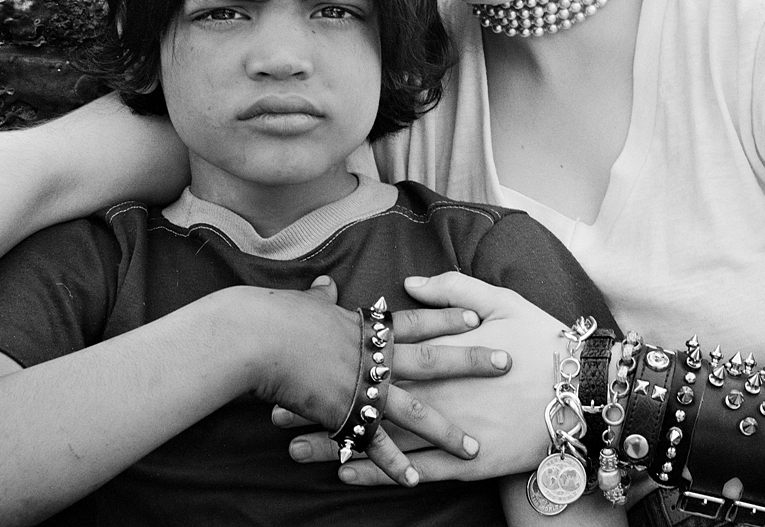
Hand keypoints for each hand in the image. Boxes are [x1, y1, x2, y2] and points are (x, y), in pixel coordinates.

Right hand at [247, 276, 509, 486]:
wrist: (258, 340)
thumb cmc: (280, 316)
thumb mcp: (308, 301)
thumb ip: (323, 297)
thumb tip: (325, 285)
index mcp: (369, 326)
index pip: (418, 319)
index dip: (448, 317)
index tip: (478, 317)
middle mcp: (375, 356)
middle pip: (434, 359)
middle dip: (472, 362)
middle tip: (506, 363)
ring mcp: (363, 388)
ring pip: (416, 411)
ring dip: (446, 430)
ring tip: (474, 447)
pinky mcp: (345, 416)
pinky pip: (376, 445)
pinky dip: (395, 463)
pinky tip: (416, 478)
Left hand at [286, 273, 562, 484]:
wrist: (583, 393)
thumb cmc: (542, 340)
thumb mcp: (501, 300)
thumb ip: (452, 288)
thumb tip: (410, 282)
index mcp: (444, 351)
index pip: (379, 356)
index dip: (338, 361)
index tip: (300, 363)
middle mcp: (440, 392)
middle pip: (370, 399)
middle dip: (323, 406)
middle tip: (279, 411)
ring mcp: (452, 431)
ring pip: (383, 438)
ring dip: (337, 444)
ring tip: (296, 449)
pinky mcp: (468, 462)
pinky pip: (415, 469)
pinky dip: (380, 471)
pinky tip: (348, 474)